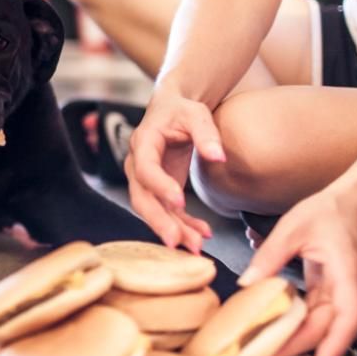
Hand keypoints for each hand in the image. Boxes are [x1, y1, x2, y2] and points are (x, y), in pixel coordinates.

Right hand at [124, 84, 226, 251]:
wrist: (172, 110)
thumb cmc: (181, 110)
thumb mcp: (196, 114)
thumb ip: (206, 133)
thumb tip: (219, 157)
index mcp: (143, 143)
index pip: (146, 169)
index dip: (160, 187)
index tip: (179, 203)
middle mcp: (137, 164)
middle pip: (142, 198)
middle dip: (159, 222)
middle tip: (178, 242)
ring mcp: (145, 180)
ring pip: (152, 210)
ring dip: (173, 229)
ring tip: (196, 245)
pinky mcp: (158, 190)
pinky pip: (167, 212)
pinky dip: (183, 225)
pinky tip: (202, 234)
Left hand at [238, 188, 356, 355]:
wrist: (351, 204)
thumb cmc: (326, 213)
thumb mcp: (293, 228)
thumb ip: (271, 255)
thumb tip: (247, 284)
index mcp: (346, 274)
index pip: (349, 316)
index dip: (335, 344)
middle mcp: (348, 290)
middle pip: (328, 329)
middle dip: (300, 350)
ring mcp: (340, 294)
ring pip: (321, 326)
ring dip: (297, 343)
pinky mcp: (330, 293)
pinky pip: (315, 317)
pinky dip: (297, 328)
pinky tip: (275, 337)